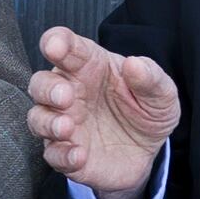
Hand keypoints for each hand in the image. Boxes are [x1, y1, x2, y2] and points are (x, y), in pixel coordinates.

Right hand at [27, 26, 179, 198]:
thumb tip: (135, 65)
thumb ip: (151, 78)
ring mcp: (64, 124)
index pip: (65, 47)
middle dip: (47, 88)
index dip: (56, 42)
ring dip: (48, 122)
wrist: (148, 153)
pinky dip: (61, 155)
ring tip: (67, 128)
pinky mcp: (65, 154)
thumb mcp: (161, 94)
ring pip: (38, 118)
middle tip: (65, 95)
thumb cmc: (147, 111)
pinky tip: (78, 155)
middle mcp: (70, 92)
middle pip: (41, 83)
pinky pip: (52, 154)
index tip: (55, 46)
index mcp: (89, 66)